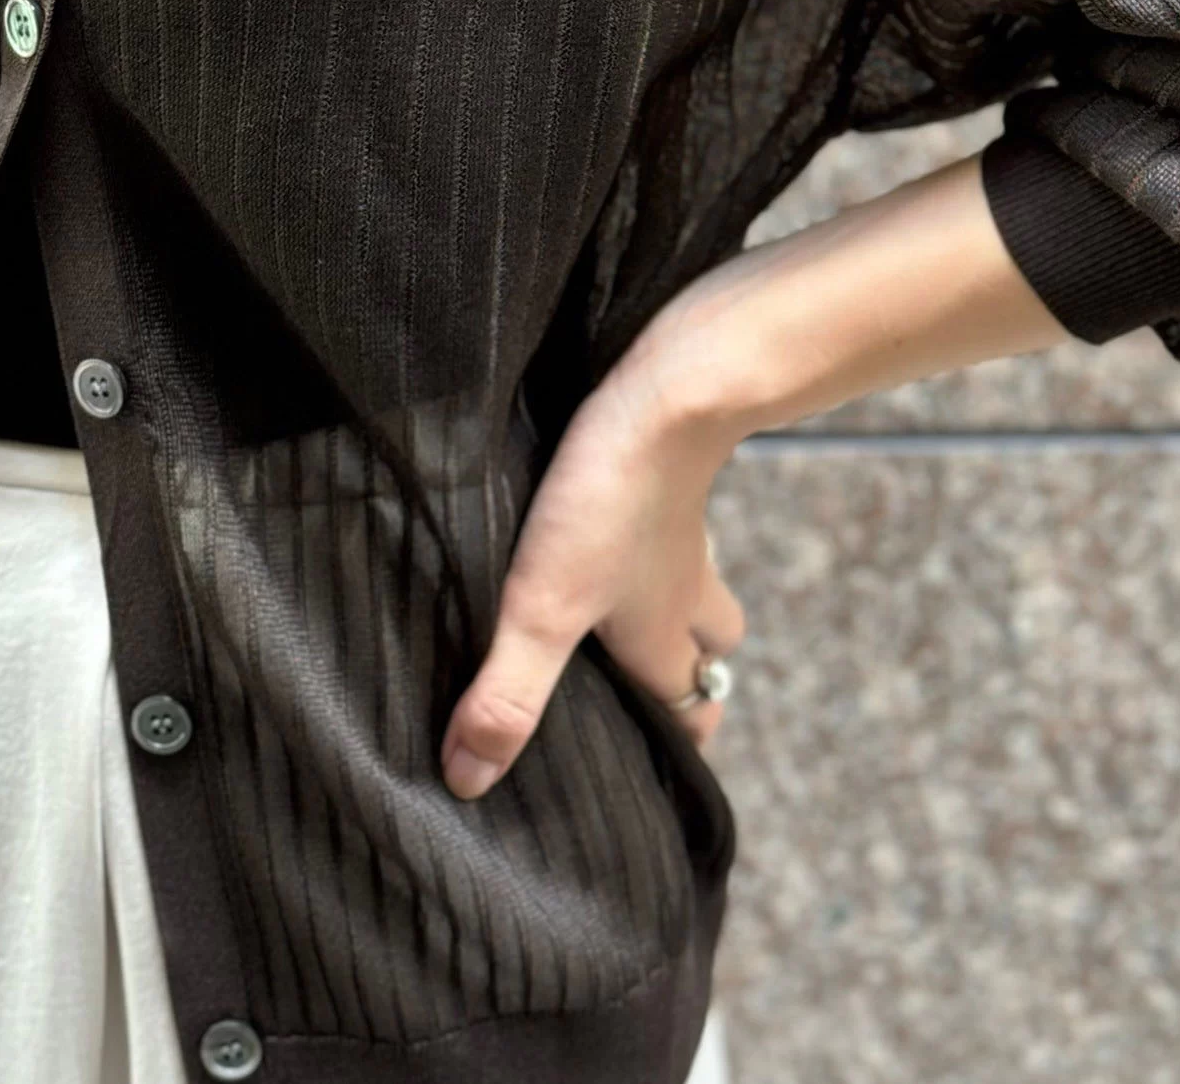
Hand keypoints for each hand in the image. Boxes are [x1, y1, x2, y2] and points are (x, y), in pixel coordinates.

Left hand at [439, 338, 745, 800]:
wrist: (669, 394)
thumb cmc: (608, 505)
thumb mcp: (543, 607)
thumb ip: (508, 692)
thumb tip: (469, 783)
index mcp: (661, 639)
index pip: (693, 714)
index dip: (680, 744)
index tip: (649, 770)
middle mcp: (685, 594)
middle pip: (710, 655)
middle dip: (686, 678)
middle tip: (637, 693)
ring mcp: (685, 535)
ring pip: (702, 589)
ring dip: (676, 608)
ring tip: (620, 611)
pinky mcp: (672, 481)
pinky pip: (677, 527)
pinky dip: (654, 542)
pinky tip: (609, 528)